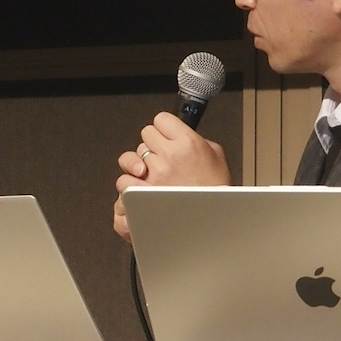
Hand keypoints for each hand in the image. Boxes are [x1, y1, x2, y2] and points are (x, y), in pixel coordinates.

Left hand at [112, 112, 231, 241]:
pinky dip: (129, 185)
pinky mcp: (142, 193)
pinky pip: (124, 180)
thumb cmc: (216, 191)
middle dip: (153, 146)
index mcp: (187, 142)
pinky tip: (142, 188)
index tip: (167, 136)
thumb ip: (196, 139)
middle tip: (163, 158)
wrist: (214, 221)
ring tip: (152, 175)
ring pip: (130, 157)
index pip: (161, 119)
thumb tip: (180, 134)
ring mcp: (154, 174)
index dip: (164, 128)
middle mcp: (168, 155)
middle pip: (145, 135)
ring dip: (139, 165)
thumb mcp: (216, 156)